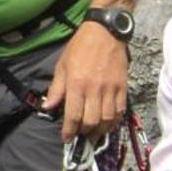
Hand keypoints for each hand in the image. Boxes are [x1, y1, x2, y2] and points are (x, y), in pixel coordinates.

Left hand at [45, 22, 130, 141]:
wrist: (105, 32)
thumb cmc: (80, 47)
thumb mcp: (62, 66)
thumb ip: (56, 89)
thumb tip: (49, 107)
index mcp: (76, 84)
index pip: (73, 115)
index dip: (69, 131)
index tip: (66, 139)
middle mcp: (94, 89)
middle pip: (91, 121)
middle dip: (84, 133)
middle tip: (80, 135)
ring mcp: (110, 89)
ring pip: (107, 119)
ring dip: (100, 130)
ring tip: (93, 133)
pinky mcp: (122, 87)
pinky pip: (120, 110)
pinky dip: (114, 121)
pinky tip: (108, 124)